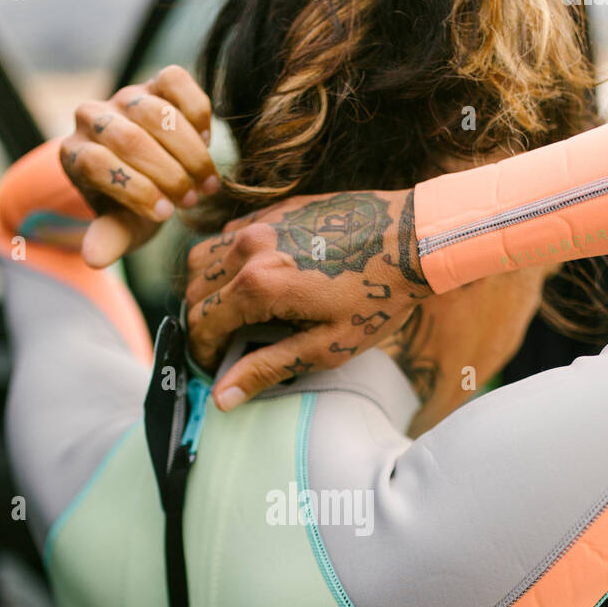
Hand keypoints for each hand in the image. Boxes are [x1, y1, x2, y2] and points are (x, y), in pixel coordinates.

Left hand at [60, 65, 218, 267]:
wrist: (156, 175)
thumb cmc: (136, 207)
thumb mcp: (124, 227)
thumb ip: (110, 238)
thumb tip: (93, 259)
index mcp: (75, 154)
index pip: (96, 162)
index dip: (135, 189)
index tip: (165, 214)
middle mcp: (93, 118)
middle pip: (128, 138)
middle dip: (167, 174)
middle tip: (191, 201)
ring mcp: (125, 96)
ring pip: (153, 110)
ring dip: (188, 151)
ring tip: (205, 182)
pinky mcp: (155, 81)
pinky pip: (175, 82)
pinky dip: (197, 113)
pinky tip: (206, 141)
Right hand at [185, 187, 433, 408]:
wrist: (412, 241)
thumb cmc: (377, 299)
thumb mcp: (325, 347)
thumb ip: (267, 368)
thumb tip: (222, 397)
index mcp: (259, 285)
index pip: (202, 324)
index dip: (202, 353)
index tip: (215, 368)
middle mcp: (250, 248)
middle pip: (194, 290)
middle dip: (201, 324)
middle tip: (222, 346)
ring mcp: (260, 223)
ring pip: (203, 256)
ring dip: (207, 288)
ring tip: (231, 313)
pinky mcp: (274, 209)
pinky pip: (229, 234)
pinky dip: (226, 260)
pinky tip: (252, 280)